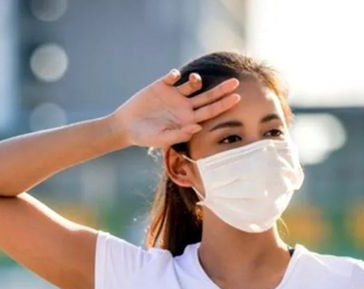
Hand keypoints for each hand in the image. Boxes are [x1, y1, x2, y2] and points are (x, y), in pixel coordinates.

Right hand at [109, 68, 240, 149]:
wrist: (126, 126)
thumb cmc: (145, 136)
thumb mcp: (161, 138)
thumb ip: (179, 134)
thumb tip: (197, 127)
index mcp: (188, 119)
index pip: (210, 111)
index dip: (224, 105)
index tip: (237, 98)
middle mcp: (184, 106)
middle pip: (208, 96)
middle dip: (222, 89)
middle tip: (236, 82)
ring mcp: (174, 95)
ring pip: (193, 84)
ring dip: (196, 80)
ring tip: (194, 80)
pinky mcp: (161, 86)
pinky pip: (172, 76)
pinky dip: (175, 75)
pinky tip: (173, 77)